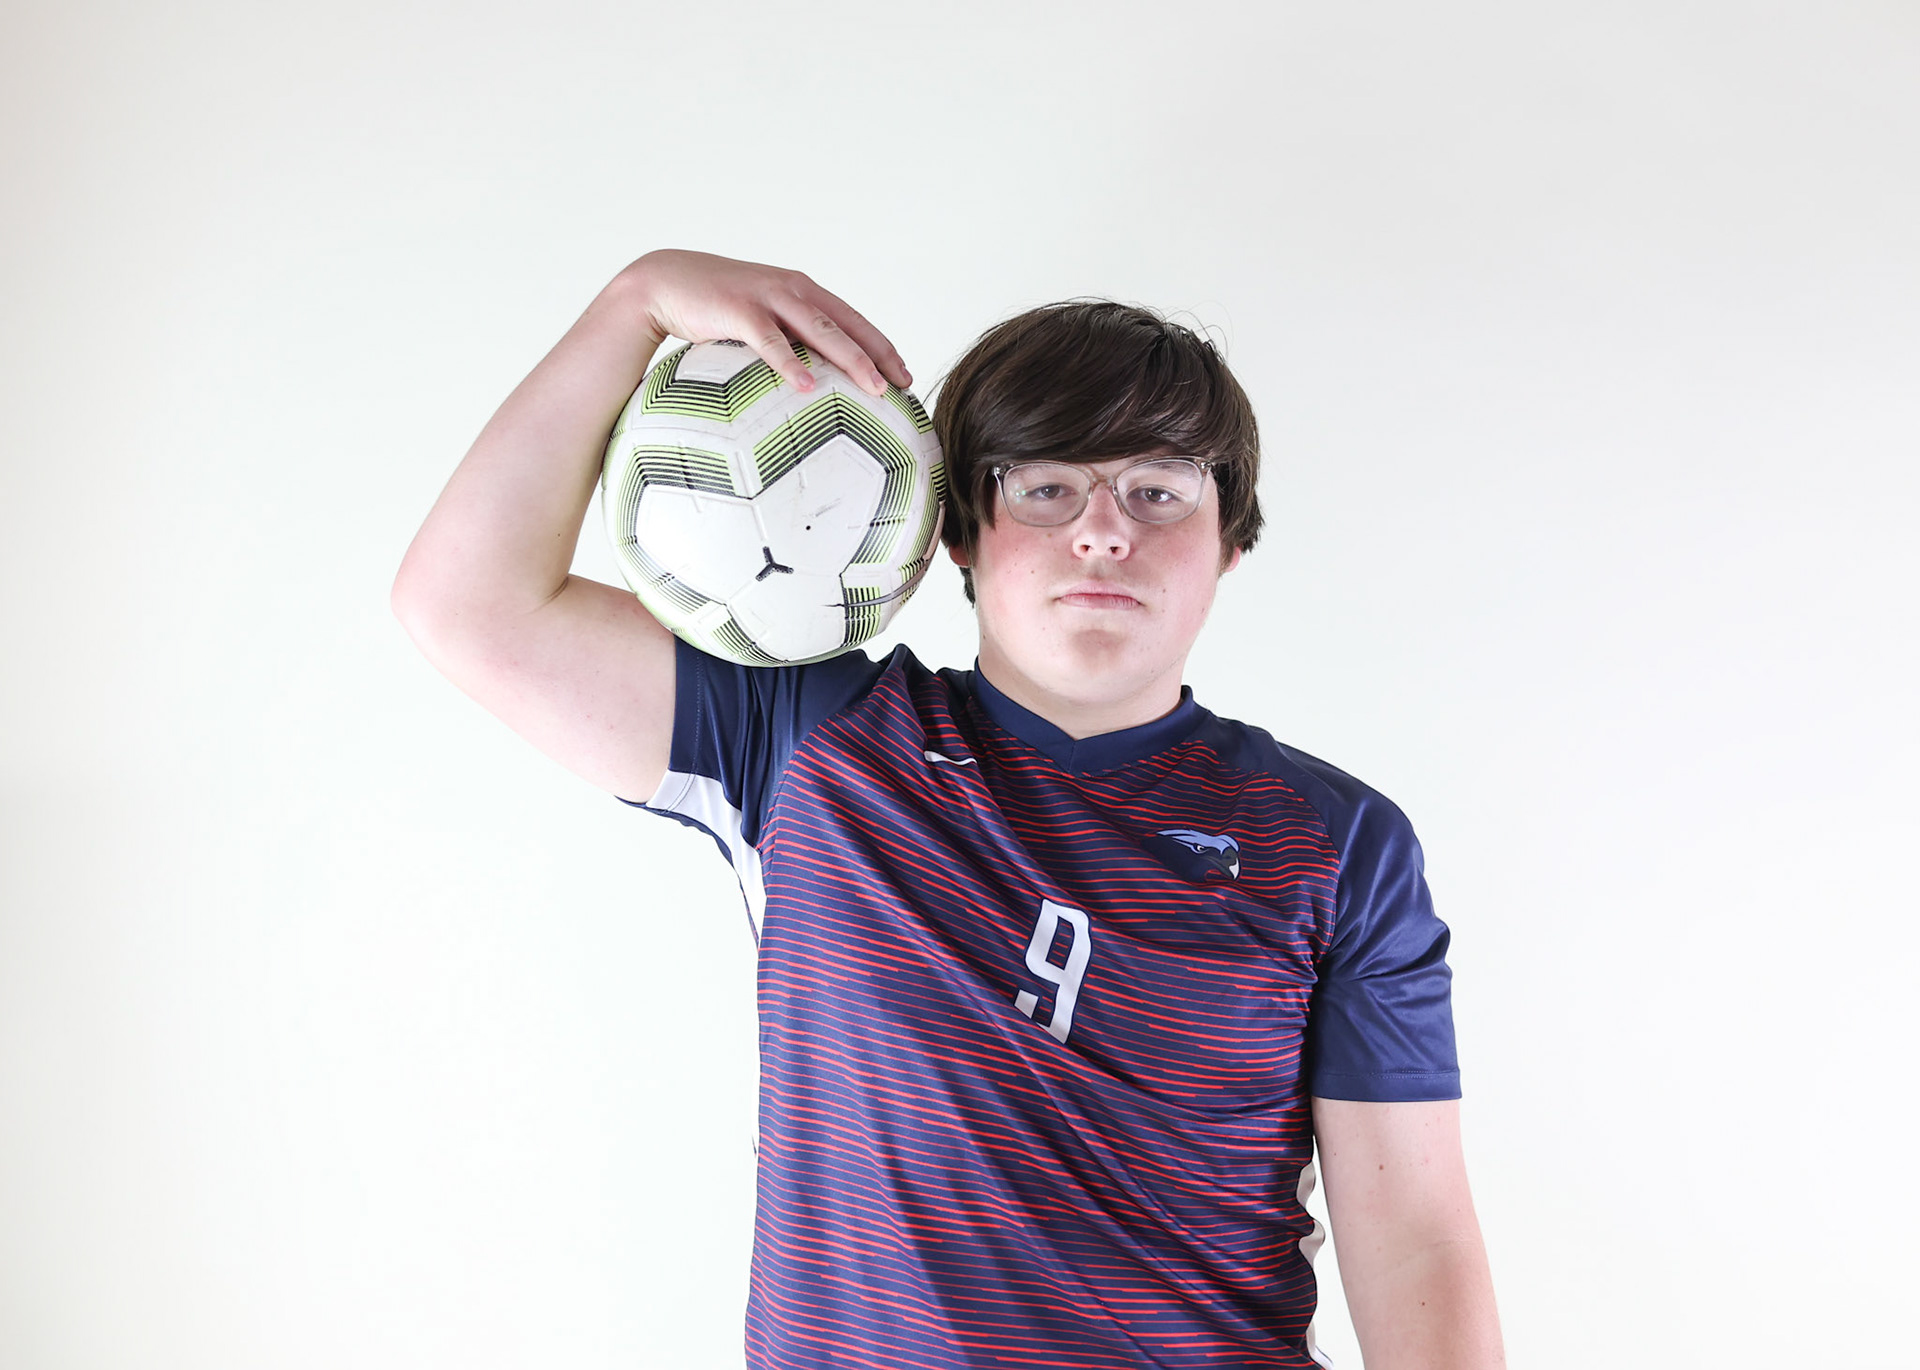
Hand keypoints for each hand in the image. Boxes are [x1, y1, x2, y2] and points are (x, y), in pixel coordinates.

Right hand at [620, 248, 911, 397]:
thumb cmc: (716, 310)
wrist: (666, 282)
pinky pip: (770, 341)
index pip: (854, 321)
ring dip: (851, 360)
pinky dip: (790, 363)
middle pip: (847, 326)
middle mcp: (794, 290)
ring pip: (820, 331)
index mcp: (804, 293)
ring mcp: (768, 297)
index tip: (906, 377)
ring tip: (875, 388)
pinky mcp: (739, 310)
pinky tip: (806, 387)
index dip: (883, 348)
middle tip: (902, 387)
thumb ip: (786, 341)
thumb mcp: (760, 321)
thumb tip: (809, 387)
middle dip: (879, 356)